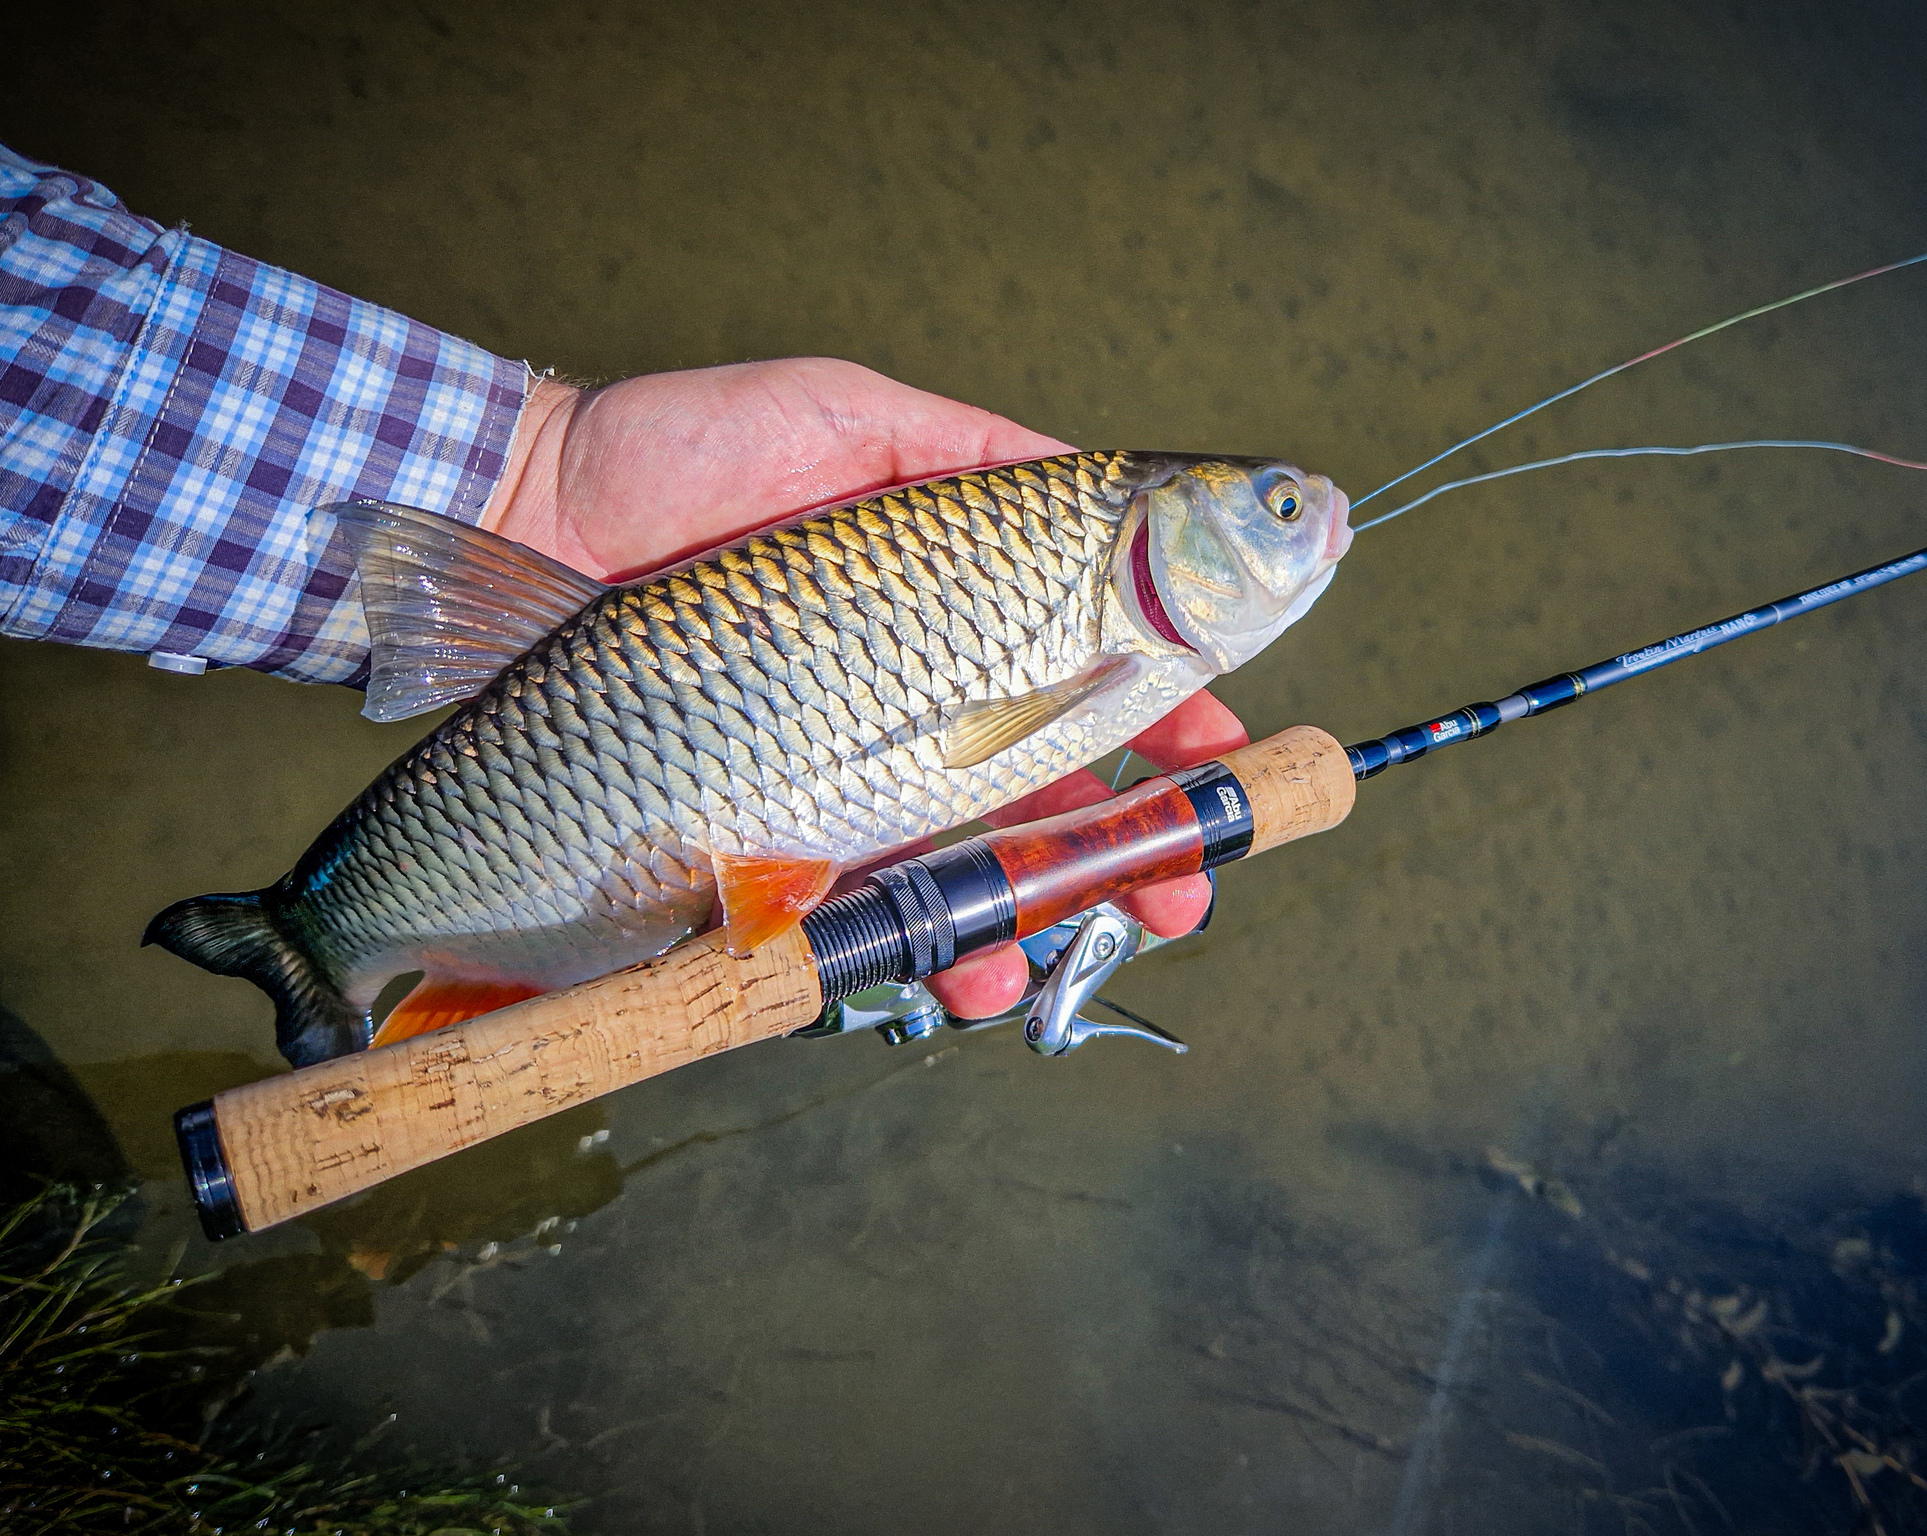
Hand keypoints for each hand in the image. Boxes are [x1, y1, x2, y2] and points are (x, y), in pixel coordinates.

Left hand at [485, 359, 1243, 1017]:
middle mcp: (907, 698)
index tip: (1229, 756)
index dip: (1173, 717)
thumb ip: (983, 457)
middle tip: (1182, 897)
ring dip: (1030, 919)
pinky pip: (858, 909)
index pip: (1092, 669)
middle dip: (1131, 851)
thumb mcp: (856, 418)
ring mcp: (838, 771)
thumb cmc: (685, 449)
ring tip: (1056, 949)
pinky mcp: (763, 830)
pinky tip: (960, 969)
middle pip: (1046, 791)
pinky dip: (918, 949)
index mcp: (952, 607)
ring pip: (964, 868)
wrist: (530, 513)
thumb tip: (1112, 487)